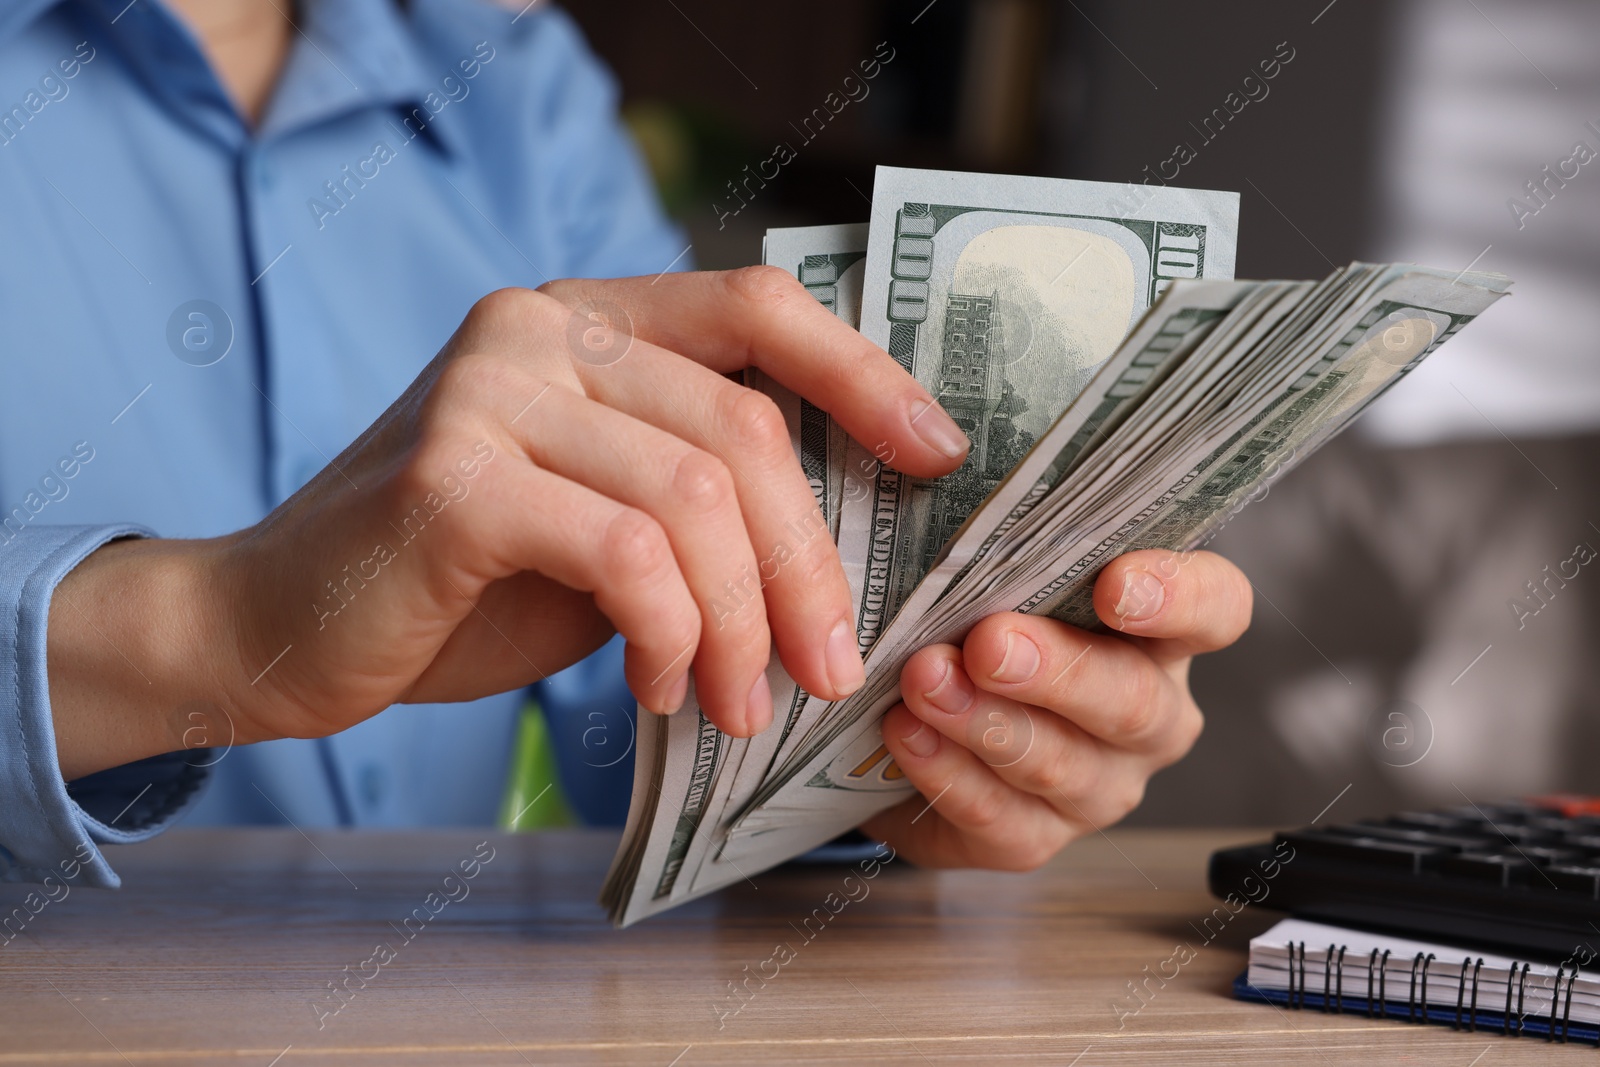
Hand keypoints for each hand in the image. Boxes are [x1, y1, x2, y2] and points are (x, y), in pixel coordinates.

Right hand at [48, 269, 969, 778]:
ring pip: (695, 495)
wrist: (278, 629)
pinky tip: (659, 690)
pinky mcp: (454, 475)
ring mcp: (491, 388)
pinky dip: (668, 633)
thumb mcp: (602, 524)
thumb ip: (694, 500)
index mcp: (586, 321)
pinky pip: (625, 550)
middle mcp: (539, 327)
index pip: (754, 307)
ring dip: (741, 620)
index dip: (861, 372)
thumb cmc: (456, 585)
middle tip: (829, 668)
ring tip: (736, 702)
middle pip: (744, 427)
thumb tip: (839, 551)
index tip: (936, 455)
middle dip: (806, 565)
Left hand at [861, 549, 1251, 869]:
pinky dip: (949, 774)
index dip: (1179, 597)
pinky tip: (907, 734)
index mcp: (1158, 632)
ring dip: (987, 721)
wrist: (900, 725)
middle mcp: (1148, 713)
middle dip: (1058, 670)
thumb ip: (1002, 549)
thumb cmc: (970, 624)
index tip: (1115, 584)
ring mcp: (1100, 786)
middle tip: (991, 642)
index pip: (1216, 608)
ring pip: (1062, 765)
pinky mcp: (1035, 838)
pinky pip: (1002, 818)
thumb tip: (960, 520)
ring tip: (925, 681)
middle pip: (1133, 699)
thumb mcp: (993, 574)